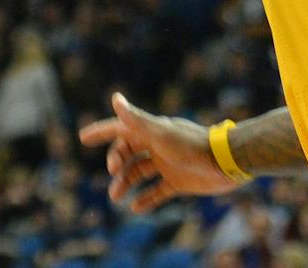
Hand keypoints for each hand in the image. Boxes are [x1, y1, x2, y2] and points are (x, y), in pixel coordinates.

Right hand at [79, 94, 239, 208]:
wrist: (224, 163)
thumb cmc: (190, 145)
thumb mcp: (160, 133)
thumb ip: (136, 119)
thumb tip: (114, 98)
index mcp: (150, 130)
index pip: (120, 129)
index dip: (102, 132)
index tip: (83, 138)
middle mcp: (156, 145)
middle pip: (128, 153)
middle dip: (116, 163)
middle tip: (113, 175)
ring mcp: (166, 163)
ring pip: (139, 172)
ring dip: (126, 182)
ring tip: (116, 197)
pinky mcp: (178, 181)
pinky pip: (157, 191)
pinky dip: (146, 199)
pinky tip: (135, 208)